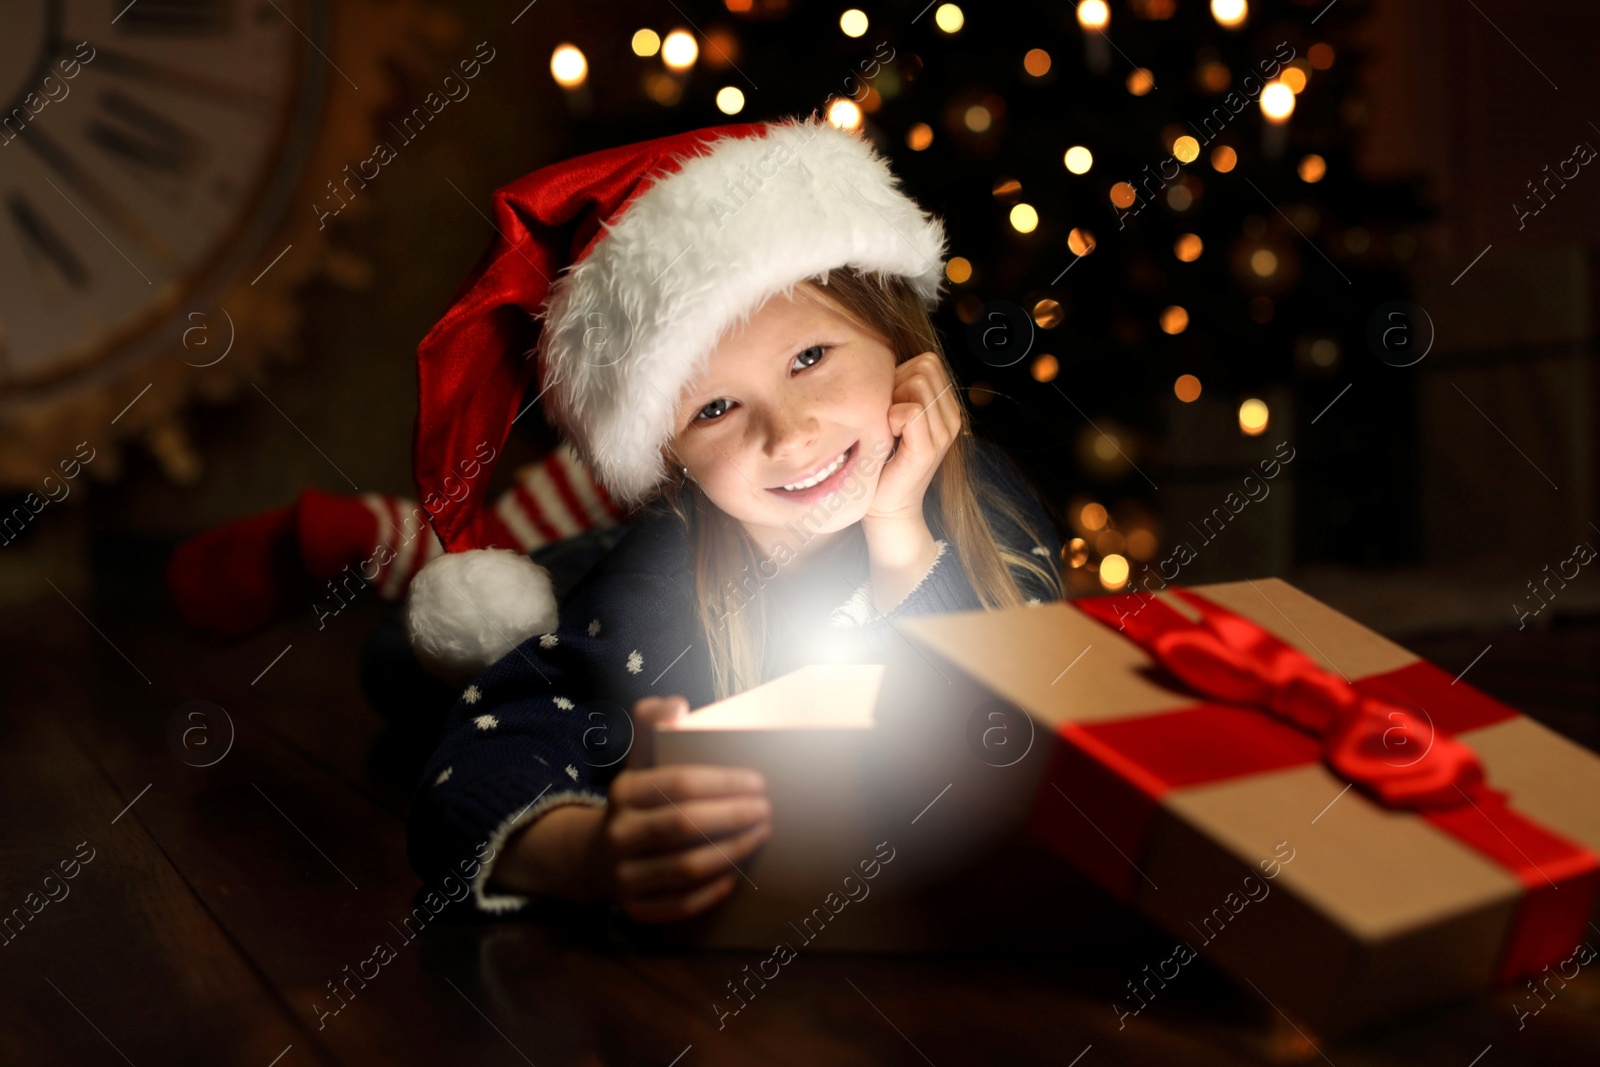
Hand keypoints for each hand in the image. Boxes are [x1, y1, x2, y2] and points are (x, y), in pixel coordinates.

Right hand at [586, 695, 771, 922]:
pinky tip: (736, 873)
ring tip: (760, 835)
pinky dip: (712, 891)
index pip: (679, 784)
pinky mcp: (633, 909)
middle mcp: (618, 833)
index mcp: (622, 791)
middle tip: (766, 810)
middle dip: (733, 816)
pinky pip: (680, 905)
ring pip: (686, 867)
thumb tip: (676, 705)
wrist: (594, 858)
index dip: (724, 782)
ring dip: (732, 852)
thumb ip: (653, 723)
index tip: (758, 782)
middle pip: (685, 825)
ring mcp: (623, 875)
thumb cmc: (637, 802)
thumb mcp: (639, 760)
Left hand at [864, 352, 959, 528]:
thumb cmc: (882, 458)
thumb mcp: (892, 415)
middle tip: (887, 416)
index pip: (927, 361)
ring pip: (918, 383)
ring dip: (893, 400)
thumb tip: (882, 362)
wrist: (886, 506)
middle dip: (898, 383)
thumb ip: (898, 388)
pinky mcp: (929, 448)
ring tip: (889, 427)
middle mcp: (951, 417)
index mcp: (945, 406)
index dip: (901, 374)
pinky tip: (889, 437)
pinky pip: (912, 411)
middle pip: (925, 366)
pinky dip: (892, 418)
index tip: (889, 404)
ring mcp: (944, 433)